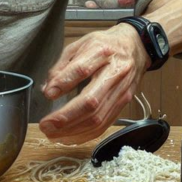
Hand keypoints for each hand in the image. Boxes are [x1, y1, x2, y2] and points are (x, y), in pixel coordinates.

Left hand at [38, 25, 150, 144]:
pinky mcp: (123, 104)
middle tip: (46, 125)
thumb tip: (47, 89)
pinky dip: (85, 134)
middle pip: (91, 101)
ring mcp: (121, 91)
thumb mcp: (80, 44)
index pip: (82, 69)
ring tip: (52, 134)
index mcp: (101, 51)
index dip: (64, 83)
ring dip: (73, 130)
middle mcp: (114, 72)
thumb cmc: (104, 44)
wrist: (135, 46)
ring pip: (98, 118)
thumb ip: (62, 66)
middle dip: (66, 117)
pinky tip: (69, 137)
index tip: (48, 94)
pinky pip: (104, 124)